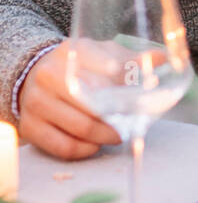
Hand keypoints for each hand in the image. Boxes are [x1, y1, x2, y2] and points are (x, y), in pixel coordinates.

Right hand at [18, 39, 124, 159]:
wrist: (35, 76)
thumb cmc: (79, 67)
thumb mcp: (102, 54)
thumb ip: (131, 59)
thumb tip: (163, 58)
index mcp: (71, 52)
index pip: (95, 61)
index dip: (115, 71)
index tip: (134, 83)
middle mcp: (49, 74)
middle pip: (90, 102)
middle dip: (116, 118)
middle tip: (131, 126)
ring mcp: (36, 101)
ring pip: (78, 128)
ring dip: (104, 137)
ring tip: (117, 136)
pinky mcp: (30, 126)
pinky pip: (62, 146)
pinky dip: (84, 150)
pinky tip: (95, 146)